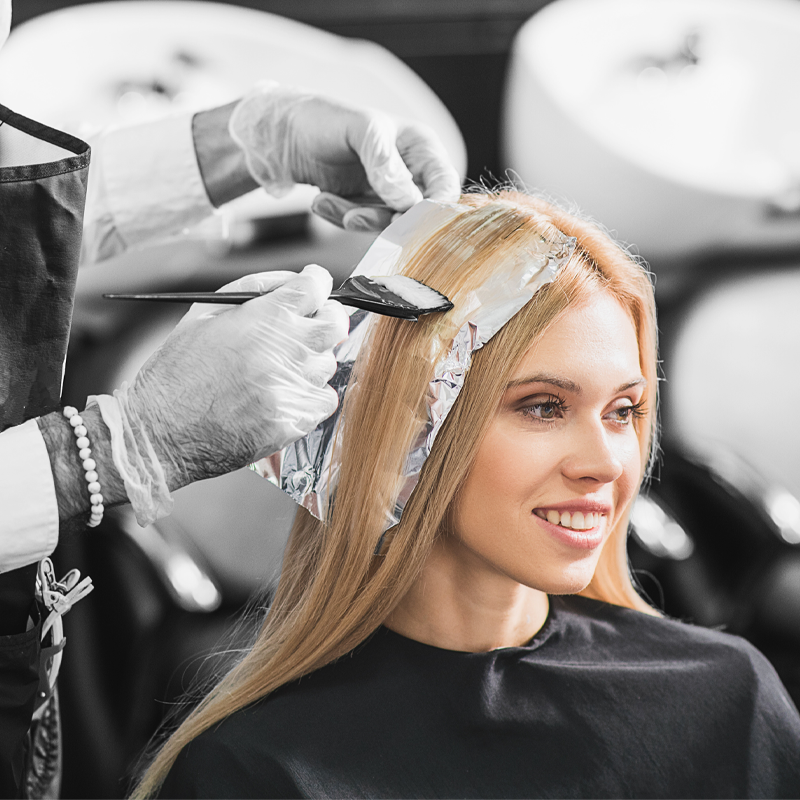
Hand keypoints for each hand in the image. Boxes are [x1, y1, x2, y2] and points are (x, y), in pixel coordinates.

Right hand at [90, 266, 348, 525]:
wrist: (161, 432)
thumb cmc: (177, 372)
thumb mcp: (203, 313)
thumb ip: (254, 288)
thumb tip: (292, 281)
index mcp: (264, 319)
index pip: (316, 287)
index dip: (315, 283)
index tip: (311, 287)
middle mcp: (285, 351)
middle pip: (336, 324)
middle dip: (325, 317)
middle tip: (306, 324)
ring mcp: (293, 388)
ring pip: (327, 363)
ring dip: (310, 359)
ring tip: (276, 367)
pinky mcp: (295, 420)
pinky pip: (325, 399)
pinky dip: (310, 394)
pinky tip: (283, 393)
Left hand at [228, 82, 461, 230]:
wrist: (283, 135)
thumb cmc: (323, 119)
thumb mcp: (360, 130)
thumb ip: (385, 162)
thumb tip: (409, 201)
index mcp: (421, 148)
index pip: (445, 187)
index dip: (433, 209)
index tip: (406, 219)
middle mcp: (410, 174)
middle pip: (417, 215)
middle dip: (382, 219)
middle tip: (353, 216)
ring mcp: (387, 194)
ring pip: (386, 225)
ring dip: (353, 218)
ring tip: (324, 200)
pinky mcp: (364, 207)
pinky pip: (362, 226)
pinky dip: (339, 217)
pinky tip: (320, 200)